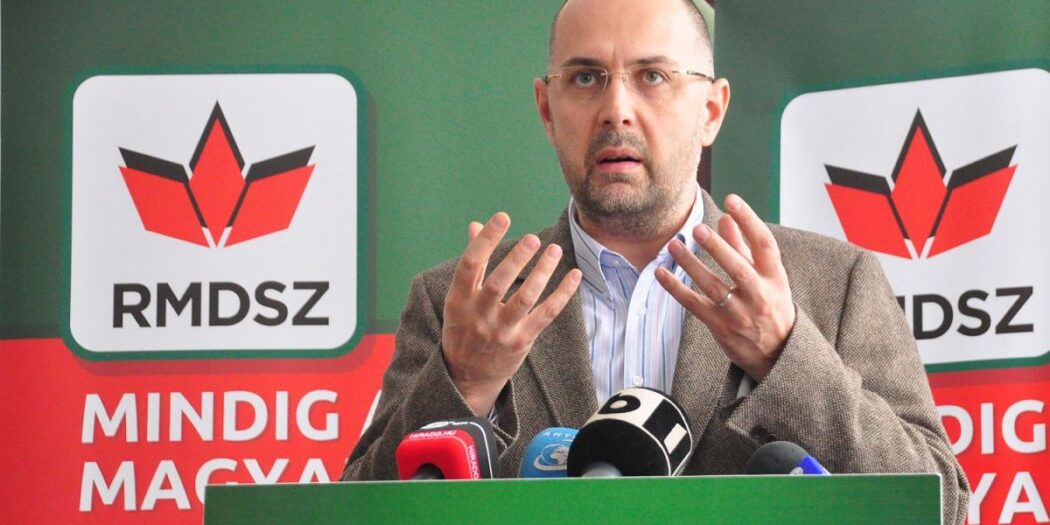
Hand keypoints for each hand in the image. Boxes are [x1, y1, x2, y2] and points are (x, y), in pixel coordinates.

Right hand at [442, 212, 581, 415]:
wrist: (467, 377)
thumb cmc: (463, 330)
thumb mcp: (458, 299)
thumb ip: (472, 262)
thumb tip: (475, 225)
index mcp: (458, 300)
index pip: (470, 264)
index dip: (486, 240)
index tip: (502, 218)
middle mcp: (478, 315)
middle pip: (498, 283)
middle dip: (516, 259)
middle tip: (533, 238)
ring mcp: (500, 330)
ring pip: (525, 298)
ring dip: (542, 273)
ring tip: (554, 250)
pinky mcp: (521, 341)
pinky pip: (546, 314)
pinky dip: (562, 294)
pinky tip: (574, 274)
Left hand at [655, 194, 795, 381]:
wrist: (778, 356)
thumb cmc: (771, 309)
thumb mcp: (769, 279)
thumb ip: (745, 248)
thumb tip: (726, 219)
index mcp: (775, 278)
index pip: (764, 244)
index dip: (749, 220)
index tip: (732, 200)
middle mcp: (760, 295)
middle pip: (738, 267)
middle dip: (718, 247)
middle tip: (698, 228)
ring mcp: (740, 313)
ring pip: (712, 286)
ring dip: (691, 264)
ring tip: (674, 245)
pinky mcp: (721, 327)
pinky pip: (694, 305)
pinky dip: (675, 289)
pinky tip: (660, 273)